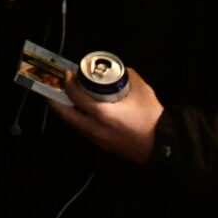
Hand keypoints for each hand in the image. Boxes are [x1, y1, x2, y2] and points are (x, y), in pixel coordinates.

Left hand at [50, 62, 164, 165]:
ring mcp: (98, 140)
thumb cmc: (152, 118)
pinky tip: (81, 113)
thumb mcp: (141, 90)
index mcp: (103, 113)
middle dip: (55, 101)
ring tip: (65, 99)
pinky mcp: (103, 146)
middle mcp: (95, 128)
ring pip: (73, 125)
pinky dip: (77, 121)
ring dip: (66, 112)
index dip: (68, 83)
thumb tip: (119, 70)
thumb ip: (128, 76)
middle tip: (53, 89)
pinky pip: (83, 131)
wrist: (164, 145)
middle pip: (65, 115)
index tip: (68, 74)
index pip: (76, 97)